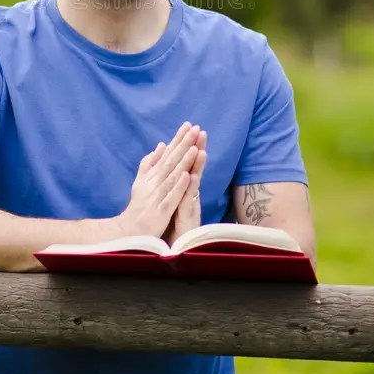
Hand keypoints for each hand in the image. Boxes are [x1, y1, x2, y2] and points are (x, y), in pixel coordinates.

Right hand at [118, 122, 200, 237]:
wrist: (129, 230)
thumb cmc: (138, 204)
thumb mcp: (141, 180)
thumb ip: (150, 163)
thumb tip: (161, 145)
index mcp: (153, 174)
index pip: (168, 153)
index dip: (178, 139)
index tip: (189, 125)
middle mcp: (155, 182)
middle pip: (172, 160)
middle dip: (184, 144)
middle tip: (195, 129)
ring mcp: (158, 195)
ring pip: (173, 176)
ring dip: (183, 161)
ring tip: (194, 147)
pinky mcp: (162, 210)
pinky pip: (172, 197)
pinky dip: (180, 186)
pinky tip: (188, 175)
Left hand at [163, 129, 206, 245]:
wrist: (173, 245)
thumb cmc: (173, 221)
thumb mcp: (172, 197)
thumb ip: (173, 180)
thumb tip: (174, 163)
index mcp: (183, 186)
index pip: (186, 162)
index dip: (189, 146)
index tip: (191, 128)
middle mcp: (189, 192)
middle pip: (194, 167)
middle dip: (198, 149)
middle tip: (201, 132)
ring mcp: (190, 202)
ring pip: (195, 181)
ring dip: (198, 166)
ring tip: (201, 150)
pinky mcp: (187, 214)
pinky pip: (189, 199)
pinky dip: (191, 188)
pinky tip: (192, 177)